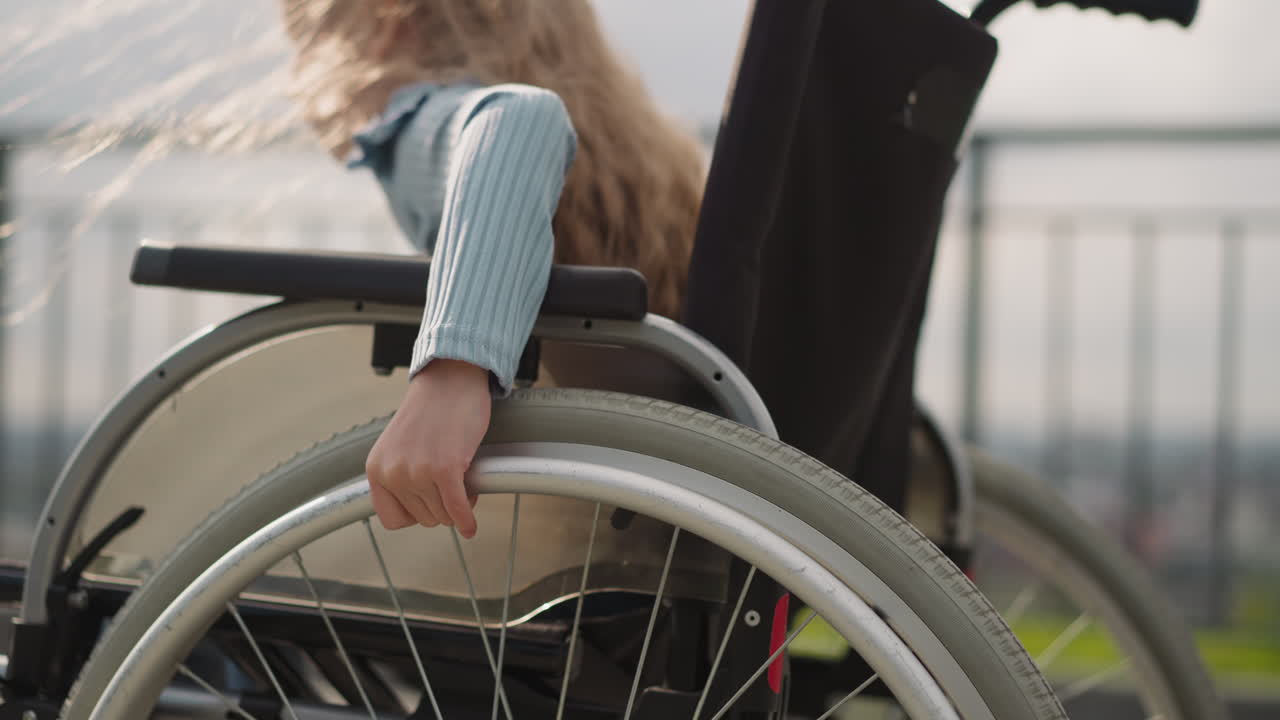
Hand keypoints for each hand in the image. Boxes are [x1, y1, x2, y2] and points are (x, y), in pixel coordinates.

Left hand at [365, 359, 491, 537]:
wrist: (450, 379)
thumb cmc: (432, 411)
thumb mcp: (400, 447)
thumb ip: (400, 477)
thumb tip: (422, 514)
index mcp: (377, 468)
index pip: (393, 520)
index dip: (416, 514)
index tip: (430, 502)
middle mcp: (392, 472)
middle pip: (423, 519)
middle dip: (442, 506)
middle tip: (453, 484)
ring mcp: (418, 471)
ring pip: (443, 516)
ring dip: (458, 507)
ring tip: (463, 482)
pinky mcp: (445, 468)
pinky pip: (457, 509)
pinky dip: (467, 520)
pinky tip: (471, 526)